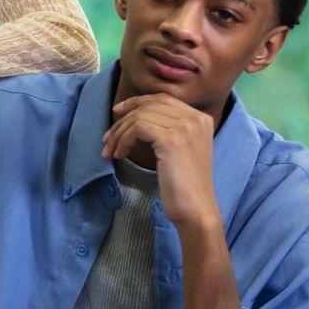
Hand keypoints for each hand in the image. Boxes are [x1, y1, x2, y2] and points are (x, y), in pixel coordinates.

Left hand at [104, 93, 218, 227]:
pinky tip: (120, 155)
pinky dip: (123, 140)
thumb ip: (167, 128)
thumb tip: (133, 114)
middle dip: (123, 120)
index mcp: (201, 118)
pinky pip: (137, 128)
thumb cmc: (183, 183)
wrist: (196, 209)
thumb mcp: (179, 148)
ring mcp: (185, 128)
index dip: (136, 102)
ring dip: (119, 134)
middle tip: (107, 138)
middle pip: (149, 105)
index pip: (162, 99)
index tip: (118, 113)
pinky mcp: (172, 140)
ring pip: (139, 117)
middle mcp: (196, 119)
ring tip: (111, 151)